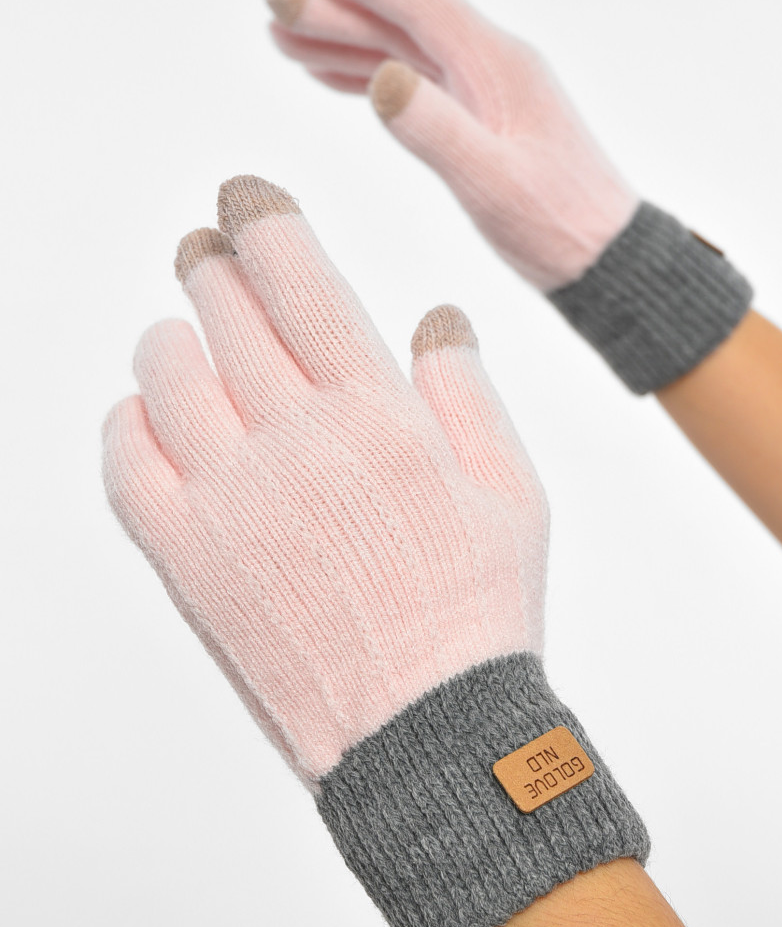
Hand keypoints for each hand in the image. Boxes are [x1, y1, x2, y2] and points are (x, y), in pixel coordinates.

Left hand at [102, 174, 647, 926]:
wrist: (424, 729)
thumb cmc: (478, 610)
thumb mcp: (512, 490)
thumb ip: (467, 391)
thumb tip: (438, 316)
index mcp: (376, 412)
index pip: (300, 280)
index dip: (264, 222)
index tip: (246, 197)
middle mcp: (294, 440)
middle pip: (225, 311)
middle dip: (212, 264)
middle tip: (207, 251)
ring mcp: (231, 498)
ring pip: (166, 373)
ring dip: (173, 337)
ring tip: (186, 337)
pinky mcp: (188, 557)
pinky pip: (125, 462)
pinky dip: (127, 423)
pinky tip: (148, 416)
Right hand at [266, 0, 638, 290]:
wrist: (605, 259)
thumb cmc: (557, 226)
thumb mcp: (492, 185)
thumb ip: (436, 132)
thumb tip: (381, 78)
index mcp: (499, 67)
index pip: (424, 4)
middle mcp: (494, 67)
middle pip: (404, 22)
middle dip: (337, 9)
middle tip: (273, 5)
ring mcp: (488, 93)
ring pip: (404, 51)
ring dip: (344, 42)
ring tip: (283, 38)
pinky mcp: (482, 121)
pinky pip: (416, 83)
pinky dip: (370, 76)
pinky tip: (334, 78)